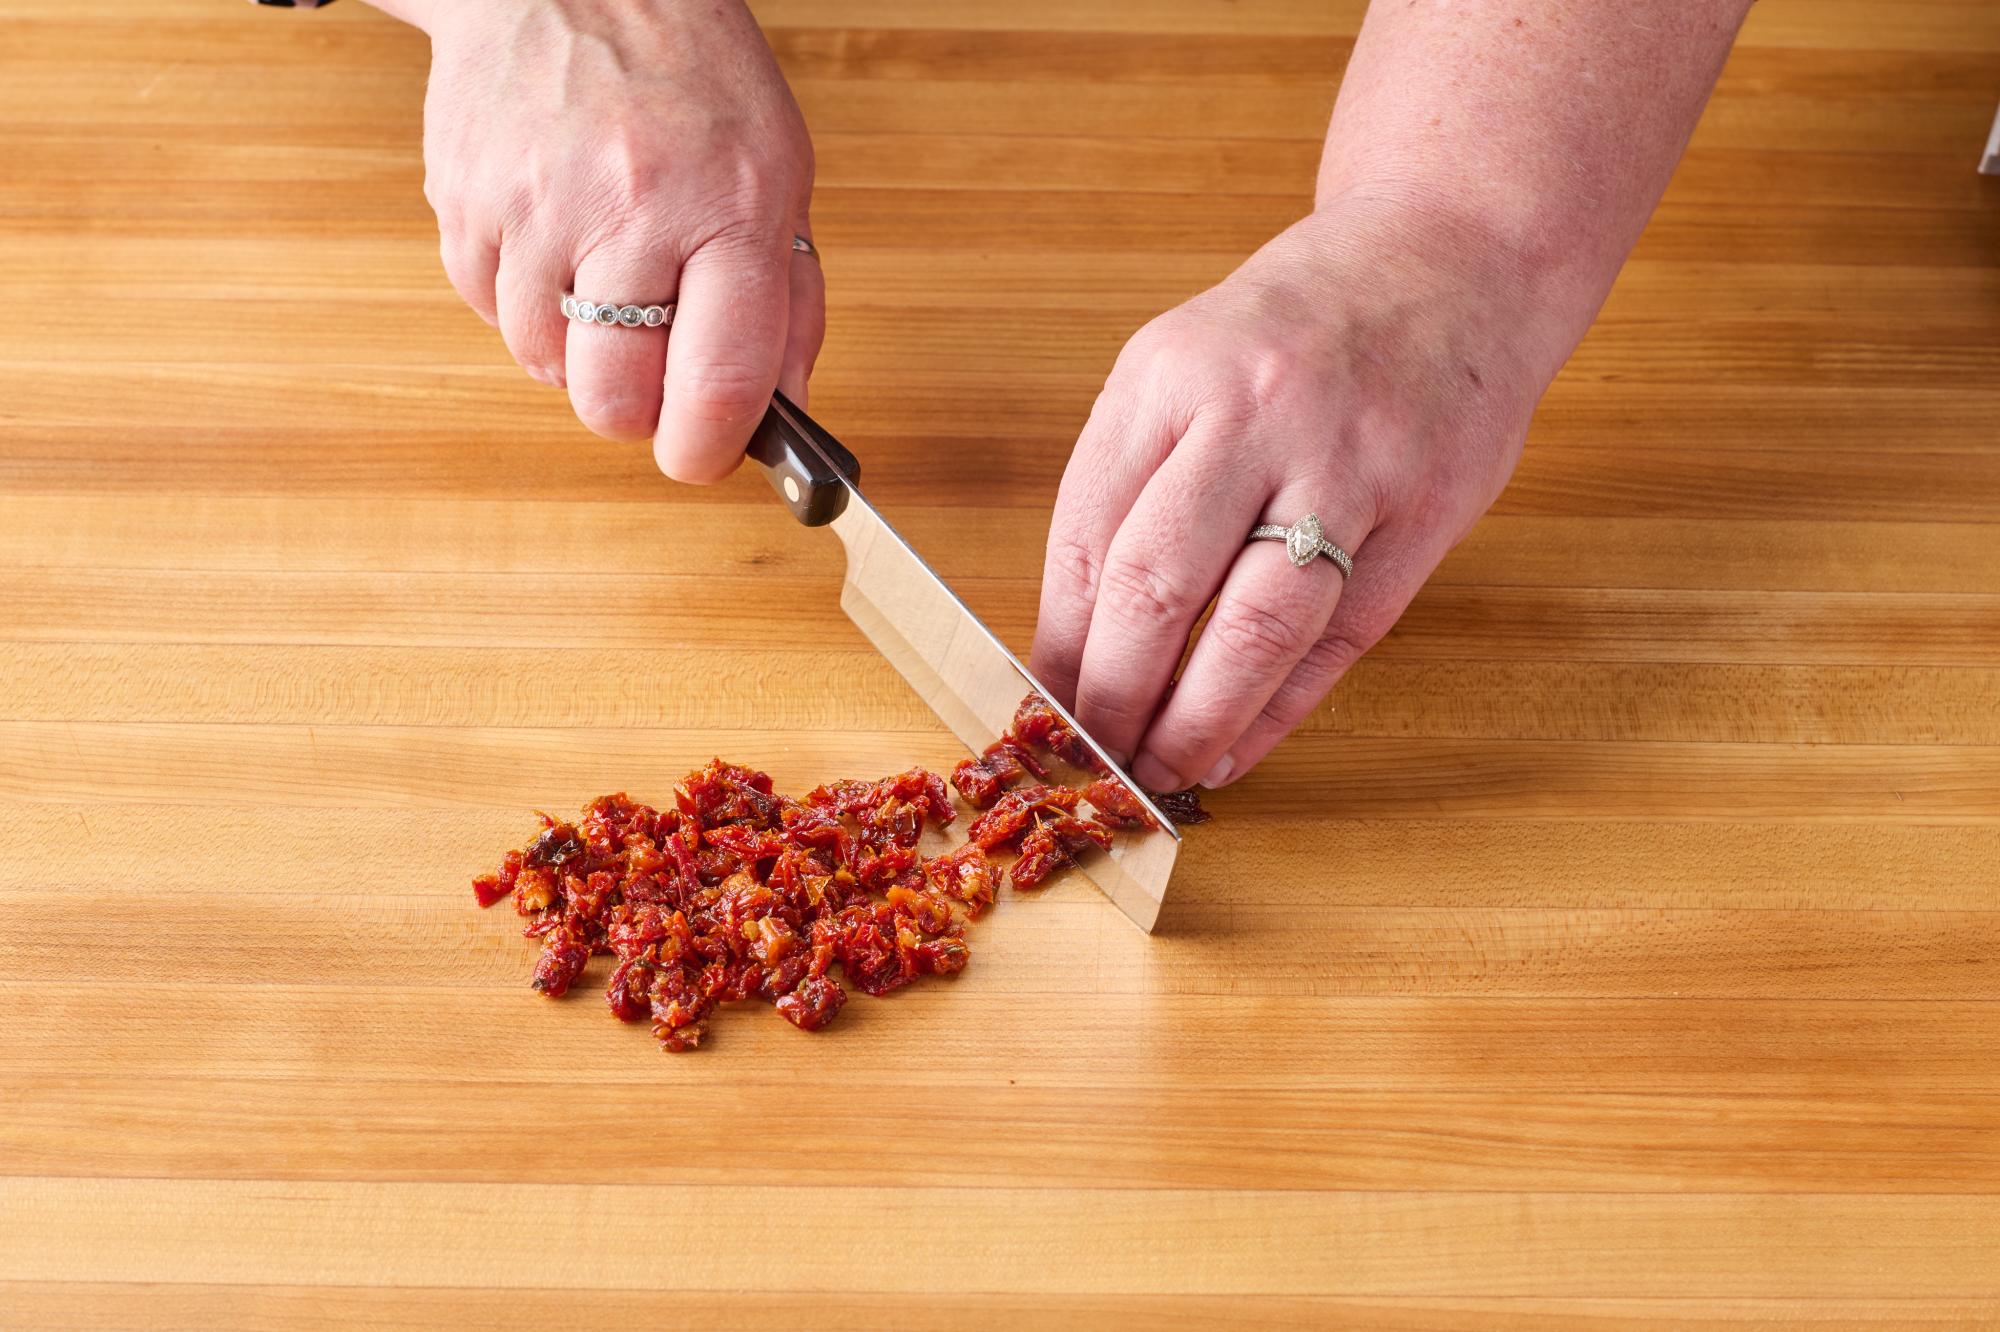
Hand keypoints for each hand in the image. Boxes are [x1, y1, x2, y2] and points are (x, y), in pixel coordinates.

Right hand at [417, 0, 819, 478]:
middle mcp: (630, 207)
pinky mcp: (464, 198)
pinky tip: (556, 245)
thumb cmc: (691, 79)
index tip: (701, 456)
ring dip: (576, 354)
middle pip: (613, 397)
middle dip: (635, 413)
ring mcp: (535, 204)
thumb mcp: (781, 174)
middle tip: (651, 376)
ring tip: (604, 281)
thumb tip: (781, 412)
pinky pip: (489, 311)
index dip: (706, 448)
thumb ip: (789, 301)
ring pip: (543, 364)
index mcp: (730, 208)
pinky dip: (524, 305)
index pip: (719, 380)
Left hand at [1030, 202, 1548, 790]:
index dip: (1059, 643)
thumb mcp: (1183, 364)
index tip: (1041, 708)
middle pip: (1158, 587)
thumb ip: (1131, 483)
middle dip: (1111, 697)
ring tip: (1161, 769)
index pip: (1087, 537)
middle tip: (1092, 758)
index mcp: (1170, 374)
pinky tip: (1238, 748)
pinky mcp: (1425, 514)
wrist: (1455, 256)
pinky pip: (1340, 640)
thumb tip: (1074, 637)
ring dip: (1197, 722)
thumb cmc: (1298, 329)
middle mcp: (1256, 414)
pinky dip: (1280, 710)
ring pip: (1256, 628)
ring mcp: (1350, 465)